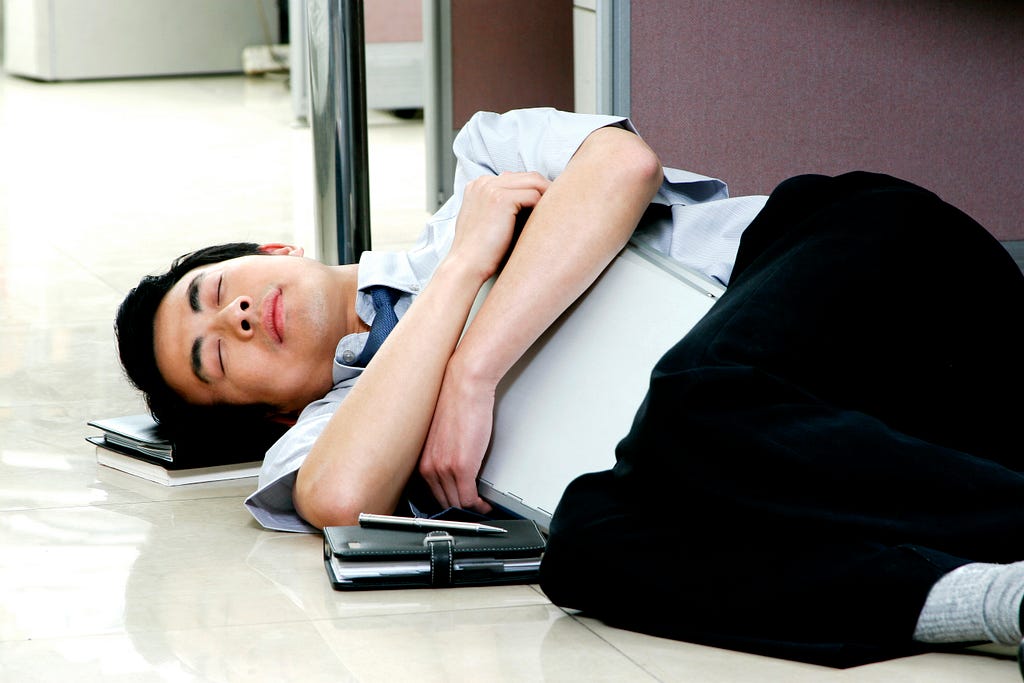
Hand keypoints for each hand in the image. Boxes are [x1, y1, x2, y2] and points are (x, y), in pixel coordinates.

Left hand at [419, 362, 495, 512]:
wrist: (464, 385)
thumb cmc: (456, 403)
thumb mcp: (443, 436)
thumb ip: (445, 454)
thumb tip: (455, 467)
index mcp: (423, 459)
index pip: (434, 493)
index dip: (449, 502)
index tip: (461, 502)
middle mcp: (429, 466)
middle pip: (445, 501)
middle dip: (460, 508)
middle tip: (475, 509)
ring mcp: (444, 469)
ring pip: (457, 502)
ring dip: (471, 508)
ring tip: (482, 506)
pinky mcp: (462, 467)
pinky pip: (469, 498)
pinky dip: (478, 506)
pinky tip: (485, 503)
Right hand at [448, 171, 549, 280]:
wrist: (466, 266)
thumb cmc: (480, 251)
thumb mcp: (486, 221)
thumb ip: (500, 207)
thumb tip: (531, 203)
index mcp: (478, 185)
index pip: (516, 177)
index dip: (535, 190)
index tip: (547, 205)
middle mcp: (483, 182)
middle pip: (528, 176)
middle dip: (546, 190)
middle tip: (562, 207)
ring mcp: (491, 188)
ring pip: (534, 182)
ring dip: (548, 197)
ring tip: (558, 214)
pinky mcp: (501, 198)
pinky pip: (534, 195)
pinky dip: (543, 207)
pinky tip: (546, 222)